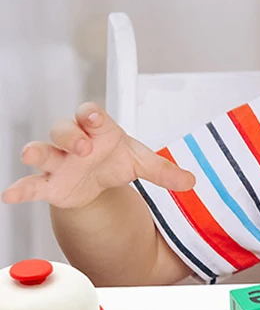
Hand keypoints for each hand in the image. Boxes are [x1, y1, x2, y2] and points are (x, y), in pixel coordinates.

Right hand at [1, 102, 195, 209]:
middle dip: (70, 136)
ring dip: (38, 152)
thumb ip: (164, 171)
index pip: (90, 115)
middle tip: (83, 147)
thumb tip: (192, 181)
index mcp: (98, 130)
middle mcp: (74, 142)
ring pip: (42, 151)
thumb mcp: (141, 162)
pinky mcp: (48, 184)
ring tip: (32, 155)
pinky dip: (20, 189)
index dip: (91, 114)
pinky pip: (31, 184)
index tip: (95, 115)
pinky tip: (10, 195)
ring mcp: (58, 163)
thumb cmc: (115, 160)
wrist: (99, 180)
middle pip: (62, 129)